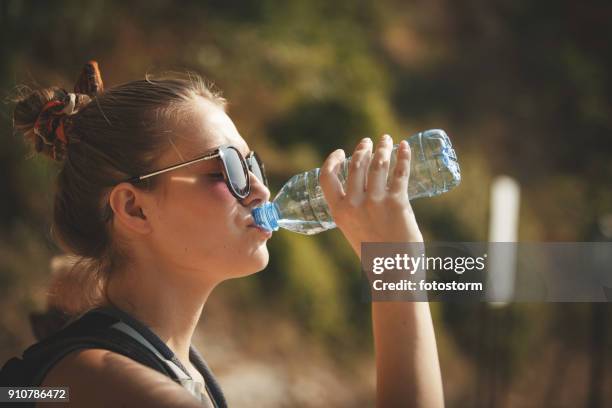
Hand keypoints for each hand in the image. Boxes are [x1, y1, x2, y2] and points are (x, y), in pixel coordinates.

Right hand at [320, 134, 422, 257]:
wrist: (393, 273)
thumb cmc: (375, 254)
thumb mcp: (353, 230)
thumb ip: (353, 210)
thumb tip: (363, 188)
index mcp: (339, 212)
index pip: (327, 178)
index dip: (332, 161)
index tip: (340, 152)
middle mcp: (354, 205)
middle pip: (356, 166)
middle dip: (363, 149)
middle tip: (370, 142)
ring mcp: (375, 203)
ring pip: (378, 165)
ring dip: (383, 148)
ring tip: (387, 140)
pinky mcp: (397, 203)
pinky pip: (400, 173)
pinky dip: (403, 156)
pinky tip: (405, 147)